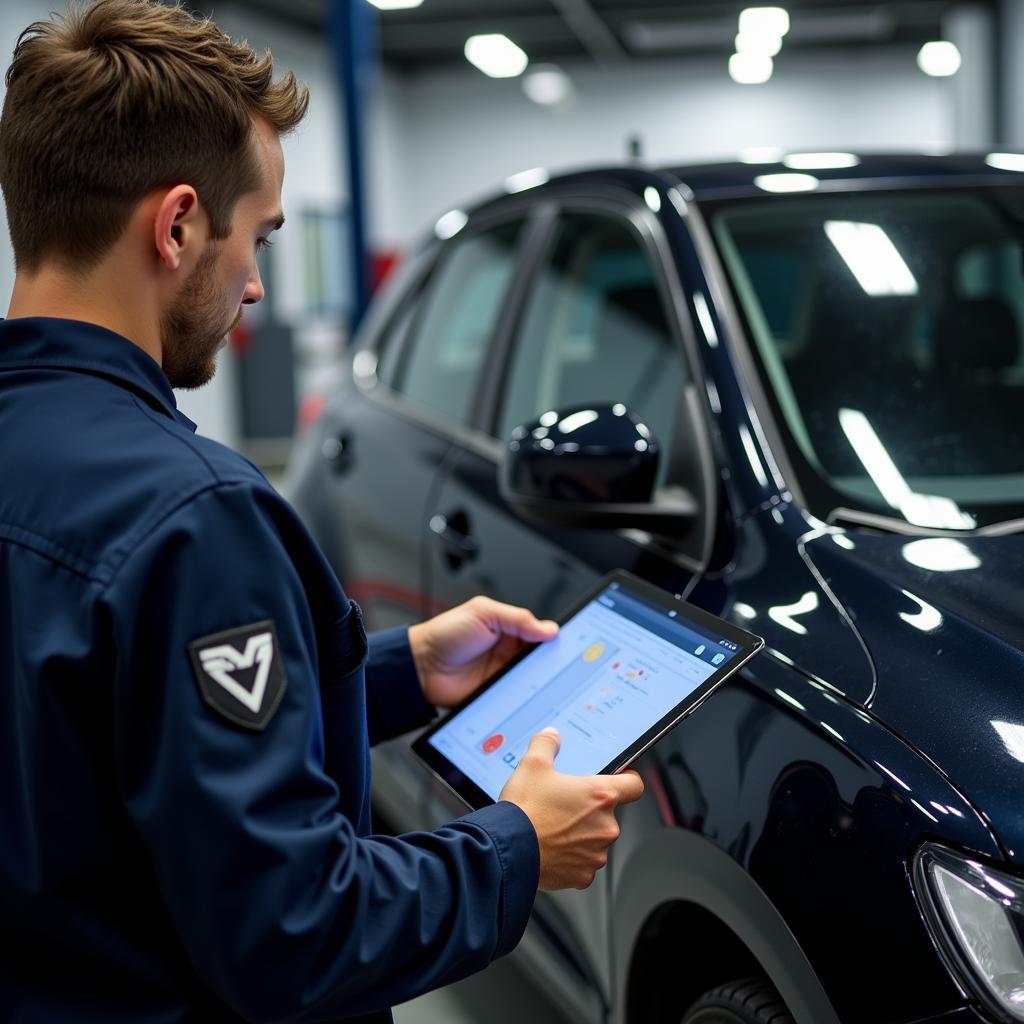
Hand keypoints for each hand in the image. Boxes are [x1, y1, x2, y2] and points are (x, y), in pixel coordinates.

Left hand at [407, 596, 557, 708]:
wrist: (421, 667)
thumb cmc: (446, 634)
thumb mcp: (483, 613)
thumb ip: (517, 618)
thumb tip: (549, 629)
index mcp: (509, 629)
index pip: (541, 634)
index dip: (556, 640)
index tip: (573, 645)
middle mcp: (509, 652)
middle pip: (541, 659)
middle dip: (553, 664)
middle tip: (565, 668)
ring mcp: (504, 675)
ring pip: (533, 680)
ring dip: (541, 682)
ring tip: (552, 685)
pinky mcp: (497, 695)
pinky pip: (518, 698)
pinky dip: (527, 699)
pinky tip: (534, 699)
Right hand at [499, 727, 644, 890]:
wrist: (507, 851)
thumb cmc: (524, 811)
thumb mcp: (532, 765)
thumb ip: (546, 745)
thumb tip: (551, 736)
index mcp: (600, 796)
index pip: (634, 785)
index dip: (626, 780)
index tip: (618, 779)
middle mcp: (605, 826)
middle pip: (608, 813)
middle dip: (589, 810)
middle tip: (564, 803)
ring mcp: (595, 854)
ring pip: (595, 839)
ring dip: (580, 834)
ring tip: (553, 826)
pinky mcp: (582, 876)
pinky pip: (582, 862)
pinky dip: (570, 856)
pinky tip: (551, 846)